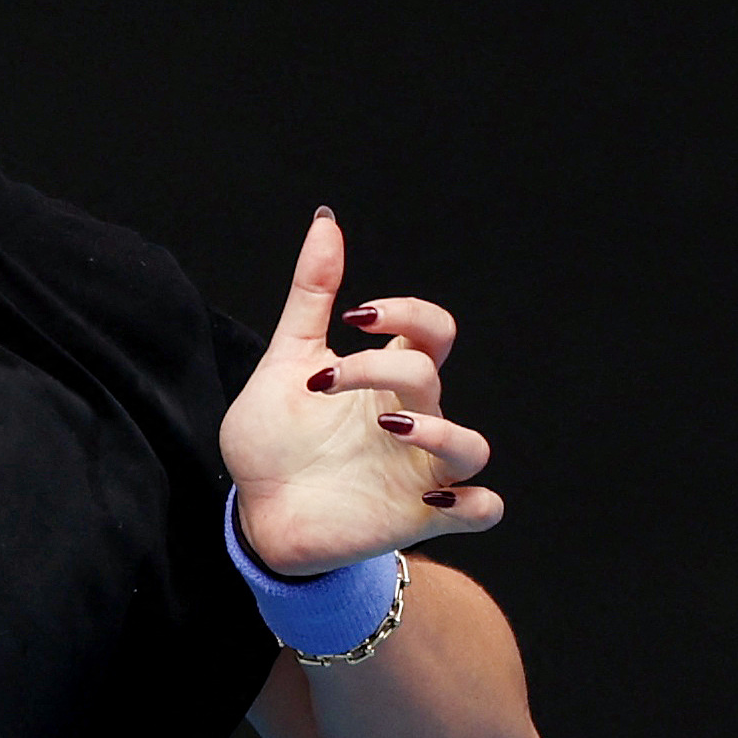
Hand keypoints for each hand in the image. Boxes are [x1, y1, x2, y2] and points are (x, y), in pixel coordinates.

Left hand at [220, 208, 503, 575]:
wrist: (254, 512)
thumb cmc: (275, 440)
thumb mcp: (286, 361)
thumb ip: (311, 296)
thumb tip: (326, 221)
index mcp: (385, 379)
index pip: (431, 331)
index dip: (409, 312)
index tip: (354, 316)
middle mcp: (411, 418)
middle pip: (430, 375)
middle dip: (380, 368)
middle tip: (323, 384)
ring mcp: (418, 468)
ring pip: (473, 445)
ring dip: (439, 431)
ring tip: (389, 426)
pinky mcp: (417, 515)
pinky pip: (483, 510)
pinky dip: (475, 502)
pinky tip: (434, 494)